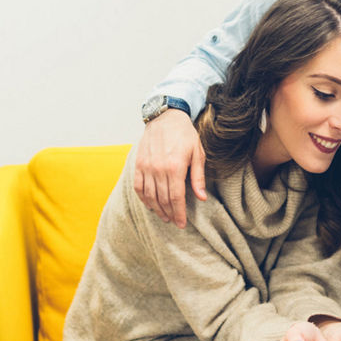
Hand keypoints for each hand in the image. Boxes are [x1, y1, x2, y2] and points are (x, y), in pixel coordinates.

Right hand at [134, 109, 205, 227]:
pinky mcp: (138, 164)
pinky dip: (143, 198)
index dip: (179, 213)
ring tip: (164, 216)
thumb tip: (201, 197)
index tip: (181, 223)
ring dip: (157, 209)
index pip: (176, 198)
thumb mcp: (198, 153)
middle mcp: (158, 169)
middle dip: (169, 213)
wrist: (165, 117)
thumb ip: (198, 177)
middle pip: (163, 199)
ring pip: (150, 196)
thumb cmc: (184, 134)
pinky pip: (138, 186)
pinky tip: (150, 205)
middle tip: (174, 222)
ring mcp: (146, 167)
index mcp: (175, 167)